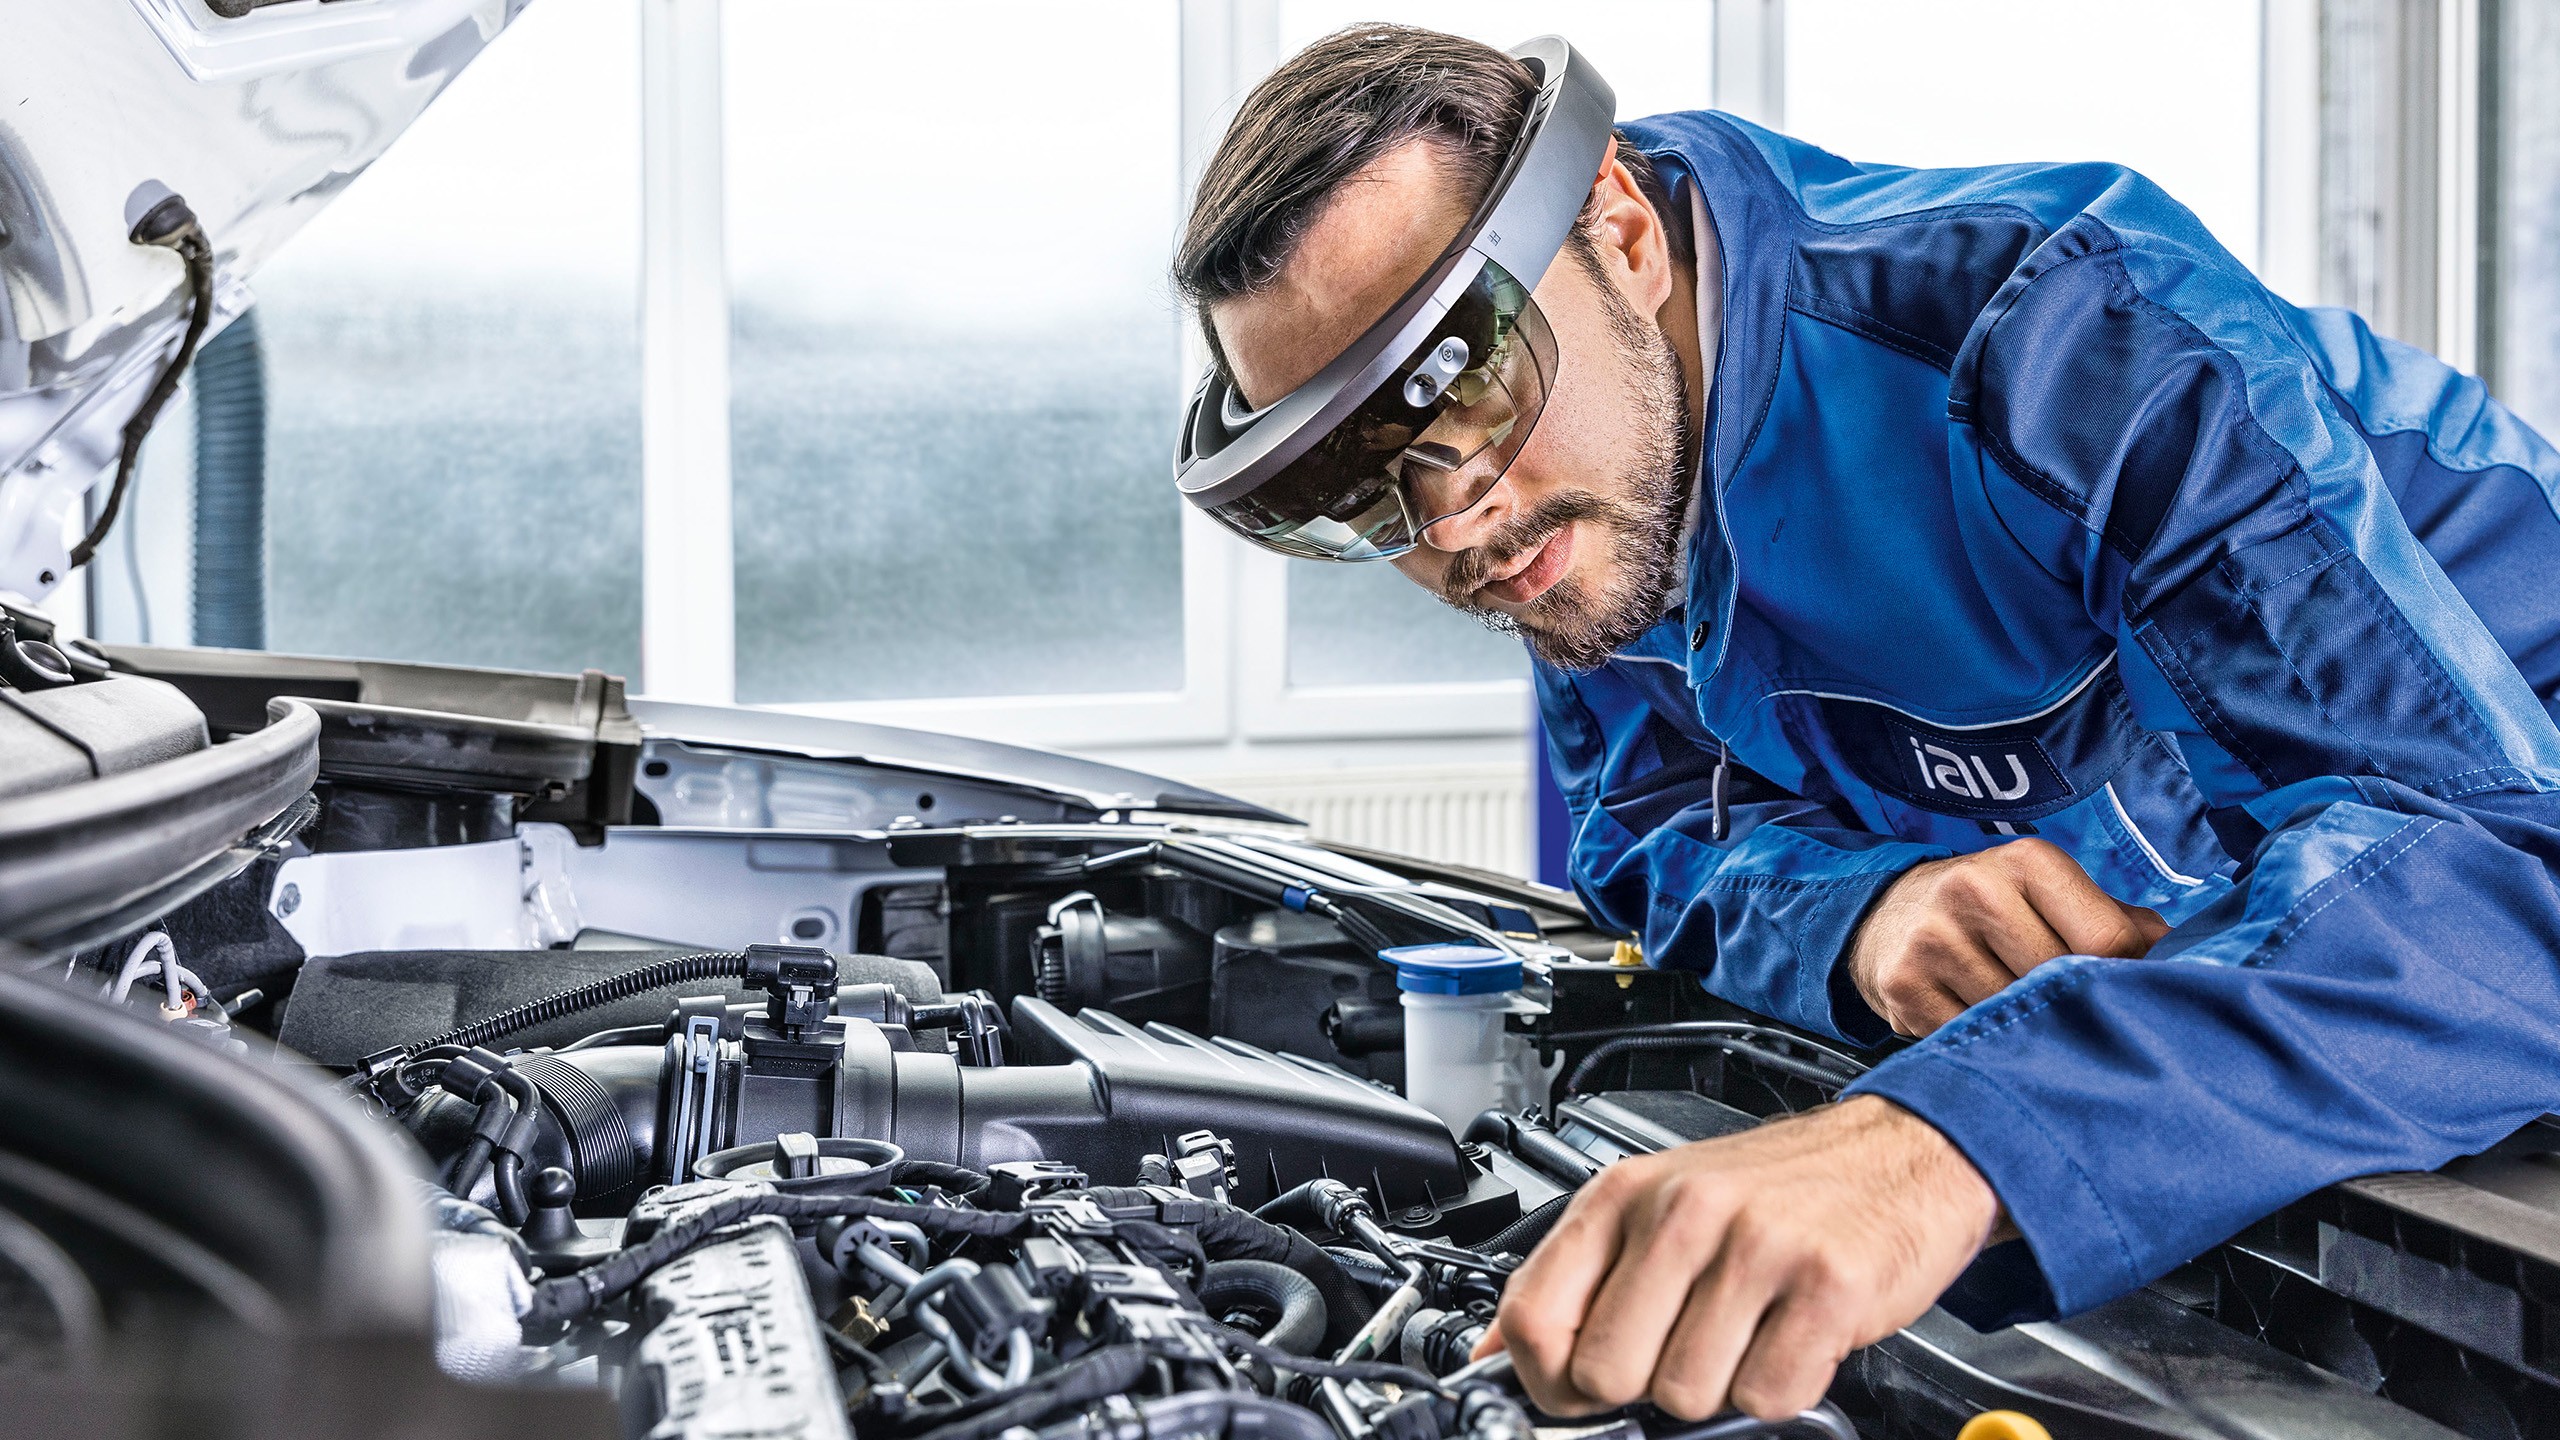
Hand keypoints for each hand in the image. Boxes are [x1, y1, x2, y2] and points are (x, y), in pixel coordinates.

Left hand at [1477, 1097, 2001, 1420]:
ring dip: (1718, 1389)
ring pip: (1684, 1394)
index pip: (1532, 1316)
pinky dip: (1781, 1388)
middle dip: (1641, 1390)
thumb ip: (1580, 1278)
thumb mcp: (1659, 1206)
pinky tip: (1792, 1338)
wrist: (1904, 1152)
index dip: (1545, 1379)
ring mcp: (1755, 1247)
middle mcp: (1682, 1212)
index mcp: (1625, 1194)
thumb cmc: (1778, 1188)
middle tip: (1685, 1353)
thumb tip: (1496, 1356)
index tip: (1574, 1390)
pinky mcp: (1825, 1286)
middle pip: (1605, 1372)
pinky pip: (1767, 1396)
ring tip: (1748, 1333)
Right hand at [1849, 838, 2166, 1036]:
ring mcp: (1934, 941)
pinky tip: (1987, 1029)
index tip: (2126, 993)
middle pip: (2062, 981)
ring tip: (2029, 1021)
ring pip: (2019, 1015)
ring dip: (2033, 1030)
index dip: (2126, 976)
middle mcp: (1974, 891)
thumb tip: (2190, 960)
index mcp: (2027, 861)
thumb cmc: (1991, 910)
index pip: (2107, 939)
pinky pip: (1973, 1038)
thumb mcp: (2049, 893)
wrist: (1885, 918)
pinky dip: (1989, 1045)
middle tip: (2078, 1016)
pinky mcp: (1905, 987)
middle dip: (2076, 1005)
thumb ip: (2115, 923)